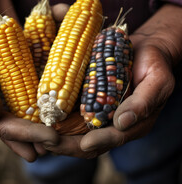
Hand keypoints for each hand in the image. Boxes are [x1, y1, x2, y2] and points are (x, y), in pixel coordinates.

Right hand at [0, 0, 59, 161]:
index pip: (4, 127)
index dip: (26, 135)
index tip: (48, 137)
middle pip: (18, 132)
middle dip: (38, 140)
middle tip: (59, 144)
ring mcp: (10, 106)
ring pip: (27, 126)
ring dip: (43, 136)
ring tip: (61, 141)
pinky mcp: (22, 97)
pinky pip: (34, 111)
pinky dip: (46, 119)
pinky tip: (60, 125)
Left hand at [45, 4, 180, 157]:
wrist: (143, 50)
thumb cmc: (154, 66)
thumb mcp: (157, 82)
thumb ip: (143, 102)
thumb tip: (122, 123)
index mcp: (132, 123)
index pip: (114, 138)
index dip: (100, 142)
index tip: (85, 144)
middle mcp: (112, 121)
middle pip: (89, 140)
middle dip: (68, 145)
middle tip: (49, 144)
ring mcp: (98, 111)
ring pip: (76, 130)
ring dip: (57, 135)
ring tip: (39, 134)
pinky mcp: (88, 99)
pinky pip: (71, 112)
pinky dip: (56, 116)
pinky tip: (41, 115)